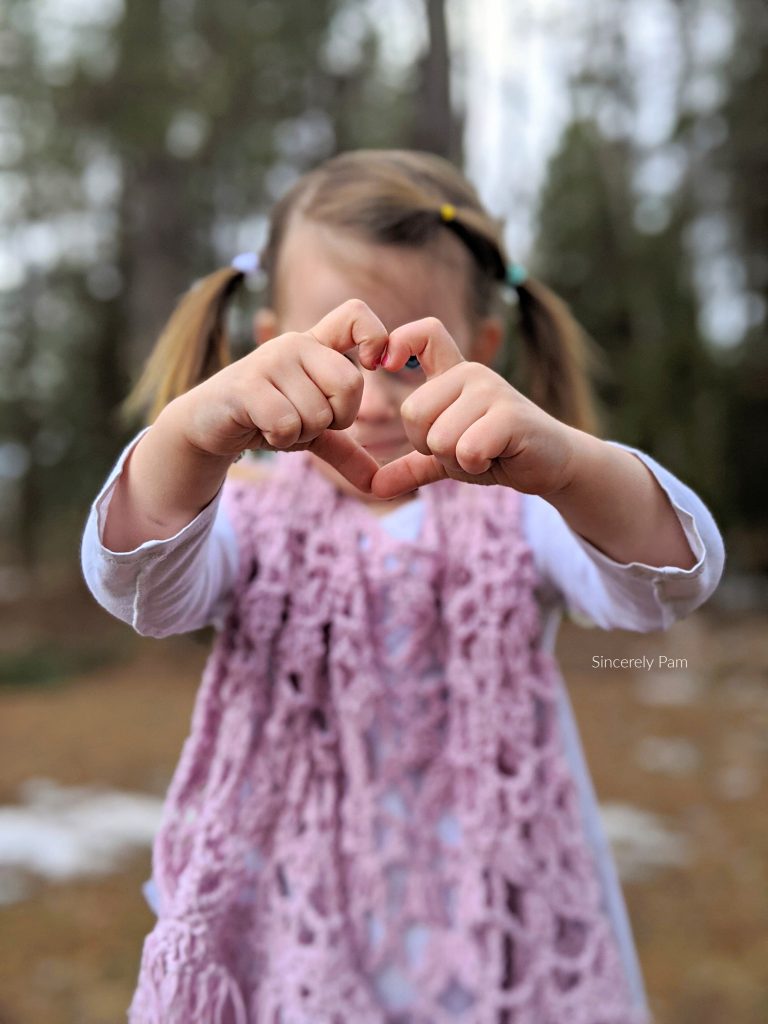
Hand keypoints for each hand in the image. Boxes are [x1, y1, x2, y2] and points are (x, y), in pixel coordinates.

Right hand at [176, 299, 389, 493]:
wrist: (207, 426)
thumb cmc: (266, 420)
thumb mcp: (314, 433)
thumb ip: (348, 452)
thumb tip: (381, 486)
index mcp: (317, 346)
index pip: (357, 314)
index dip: (376, 338)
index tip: (371, 367)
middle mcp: (296, 343)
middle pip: (351, 382)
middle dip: (337, 417)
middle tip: (308, 419)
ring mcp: (270, 360)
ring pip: (319, 412)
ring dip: (303, 434)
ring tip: (278, 423)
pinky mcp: (246, 384)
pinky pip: (288, 424)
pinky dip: (281, 439)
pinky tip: (264, 430)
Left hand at [369, 317, 578, 499]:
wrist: (550, 465)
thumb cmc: (497, 453)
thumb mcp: (447, 458)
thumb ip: (411, 467)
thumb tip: (374, 487)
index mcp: (453, 374)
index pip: (423, 333)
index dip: (397, 342)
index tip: (383, 366)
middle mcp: (472, 373)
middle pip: (413, 412)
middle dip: (429, 445)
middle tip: (462, 447)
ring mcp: (492, 390)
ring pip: (438, 438)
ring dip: (456, 460)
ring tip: (482, 452)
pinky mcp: (510, 415)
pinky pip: (466, 450)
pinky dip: (474, 467)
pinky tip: (495, 458)